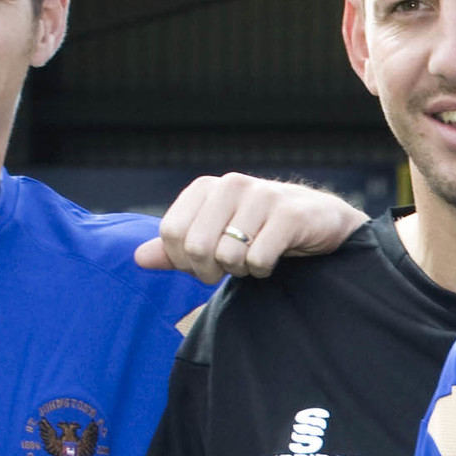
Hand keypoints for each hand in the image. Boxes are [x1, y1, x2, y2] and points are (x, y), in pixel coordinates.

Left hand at [132, 174, 367, 281]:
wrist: (317, 220)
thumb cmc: (258, 229)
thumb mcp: (213, 236)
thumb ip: (175, 248)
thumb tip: (138, 258)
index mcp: (206, 187)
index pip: (171, 234)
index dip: (184, 261)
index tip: (204, 264)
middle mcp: (230, 184)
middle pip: (197, 247)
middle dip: (212, 270)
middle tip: (230, 268)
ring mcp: (261, 197)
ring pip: (228, 256)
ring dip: (240, 270)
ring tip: (253, 259)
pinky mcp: (289, 215)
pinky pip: (258, 259)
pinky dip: (263, 270)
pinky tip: (273, 258)